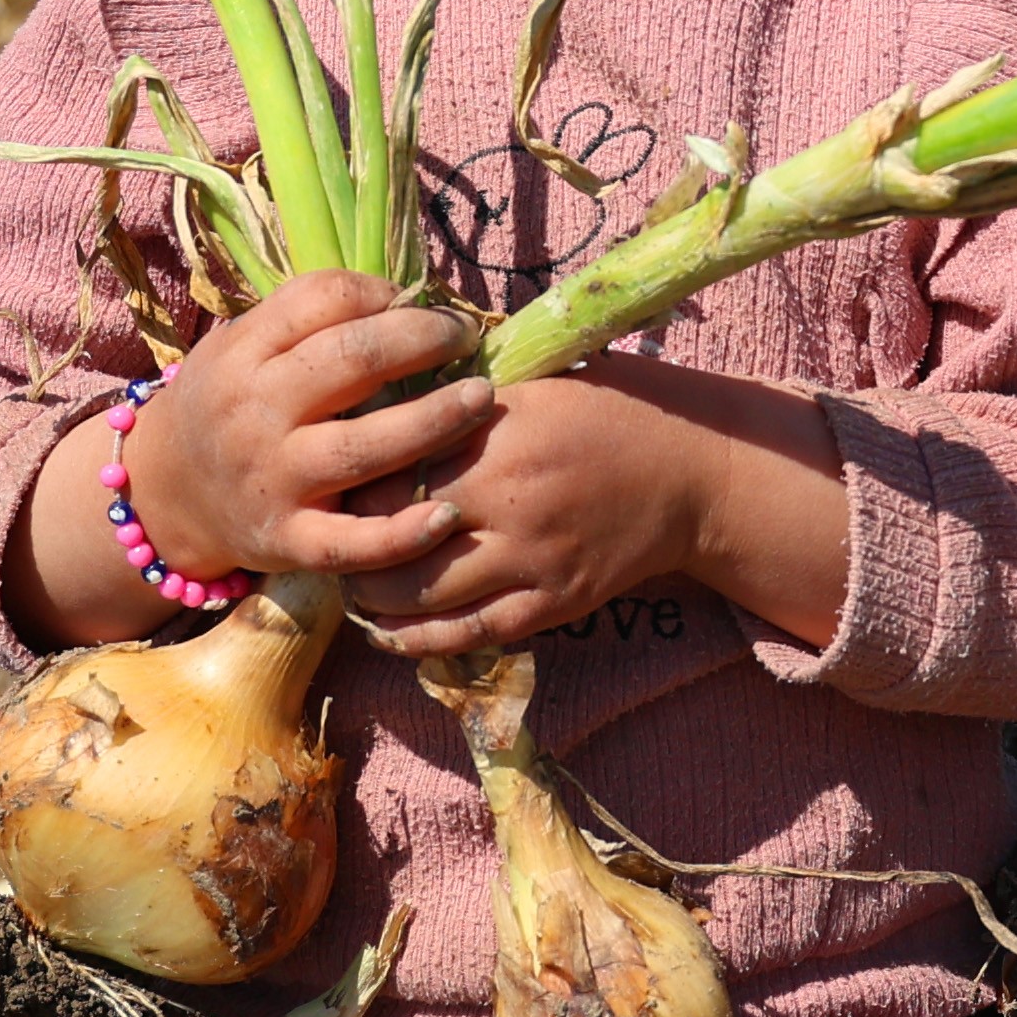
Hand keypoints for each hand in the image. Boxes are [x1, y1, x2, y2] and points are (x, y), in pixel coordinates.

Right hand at [120, 272, 491, 585]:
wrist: (164, 494)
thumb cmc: (227, 406)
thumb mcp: (240, 346)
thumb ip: (306, 320)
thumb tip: (405, 295)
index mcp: (243, 353)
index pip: (323, 299)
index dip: (385, 293)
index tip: (422, 302)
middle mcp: (255, 414)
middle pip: (352, 361)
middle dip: (422, 340)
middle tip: (463, 337)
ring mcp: (273, 480)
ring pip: (364, 447)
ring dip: (435, 419)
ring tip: (482, 398)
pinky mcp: (289, 542)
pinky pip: (353, 542)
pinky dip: (404, 533)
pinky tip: (451, 514)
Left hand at [344, 363, 848, 661]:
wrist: (691, 473)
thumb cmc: (607, 410)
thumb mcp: (535, 379)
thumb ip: (460, 392)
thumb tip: (376, 393)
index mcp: (501, 431)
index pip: (392, 460)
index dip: (351, 471)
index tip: (331, 469)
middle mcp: (510, 500)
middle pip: (392, 533)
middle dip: (348, 539)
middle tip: (324, 533)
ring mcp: (531, 560)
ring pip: (419, 596)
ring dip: (370, 595)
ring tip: (349, 581)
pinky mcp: (551, 605)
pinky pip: (466, 634)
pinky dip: (416, 638)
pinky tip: (387, 629)